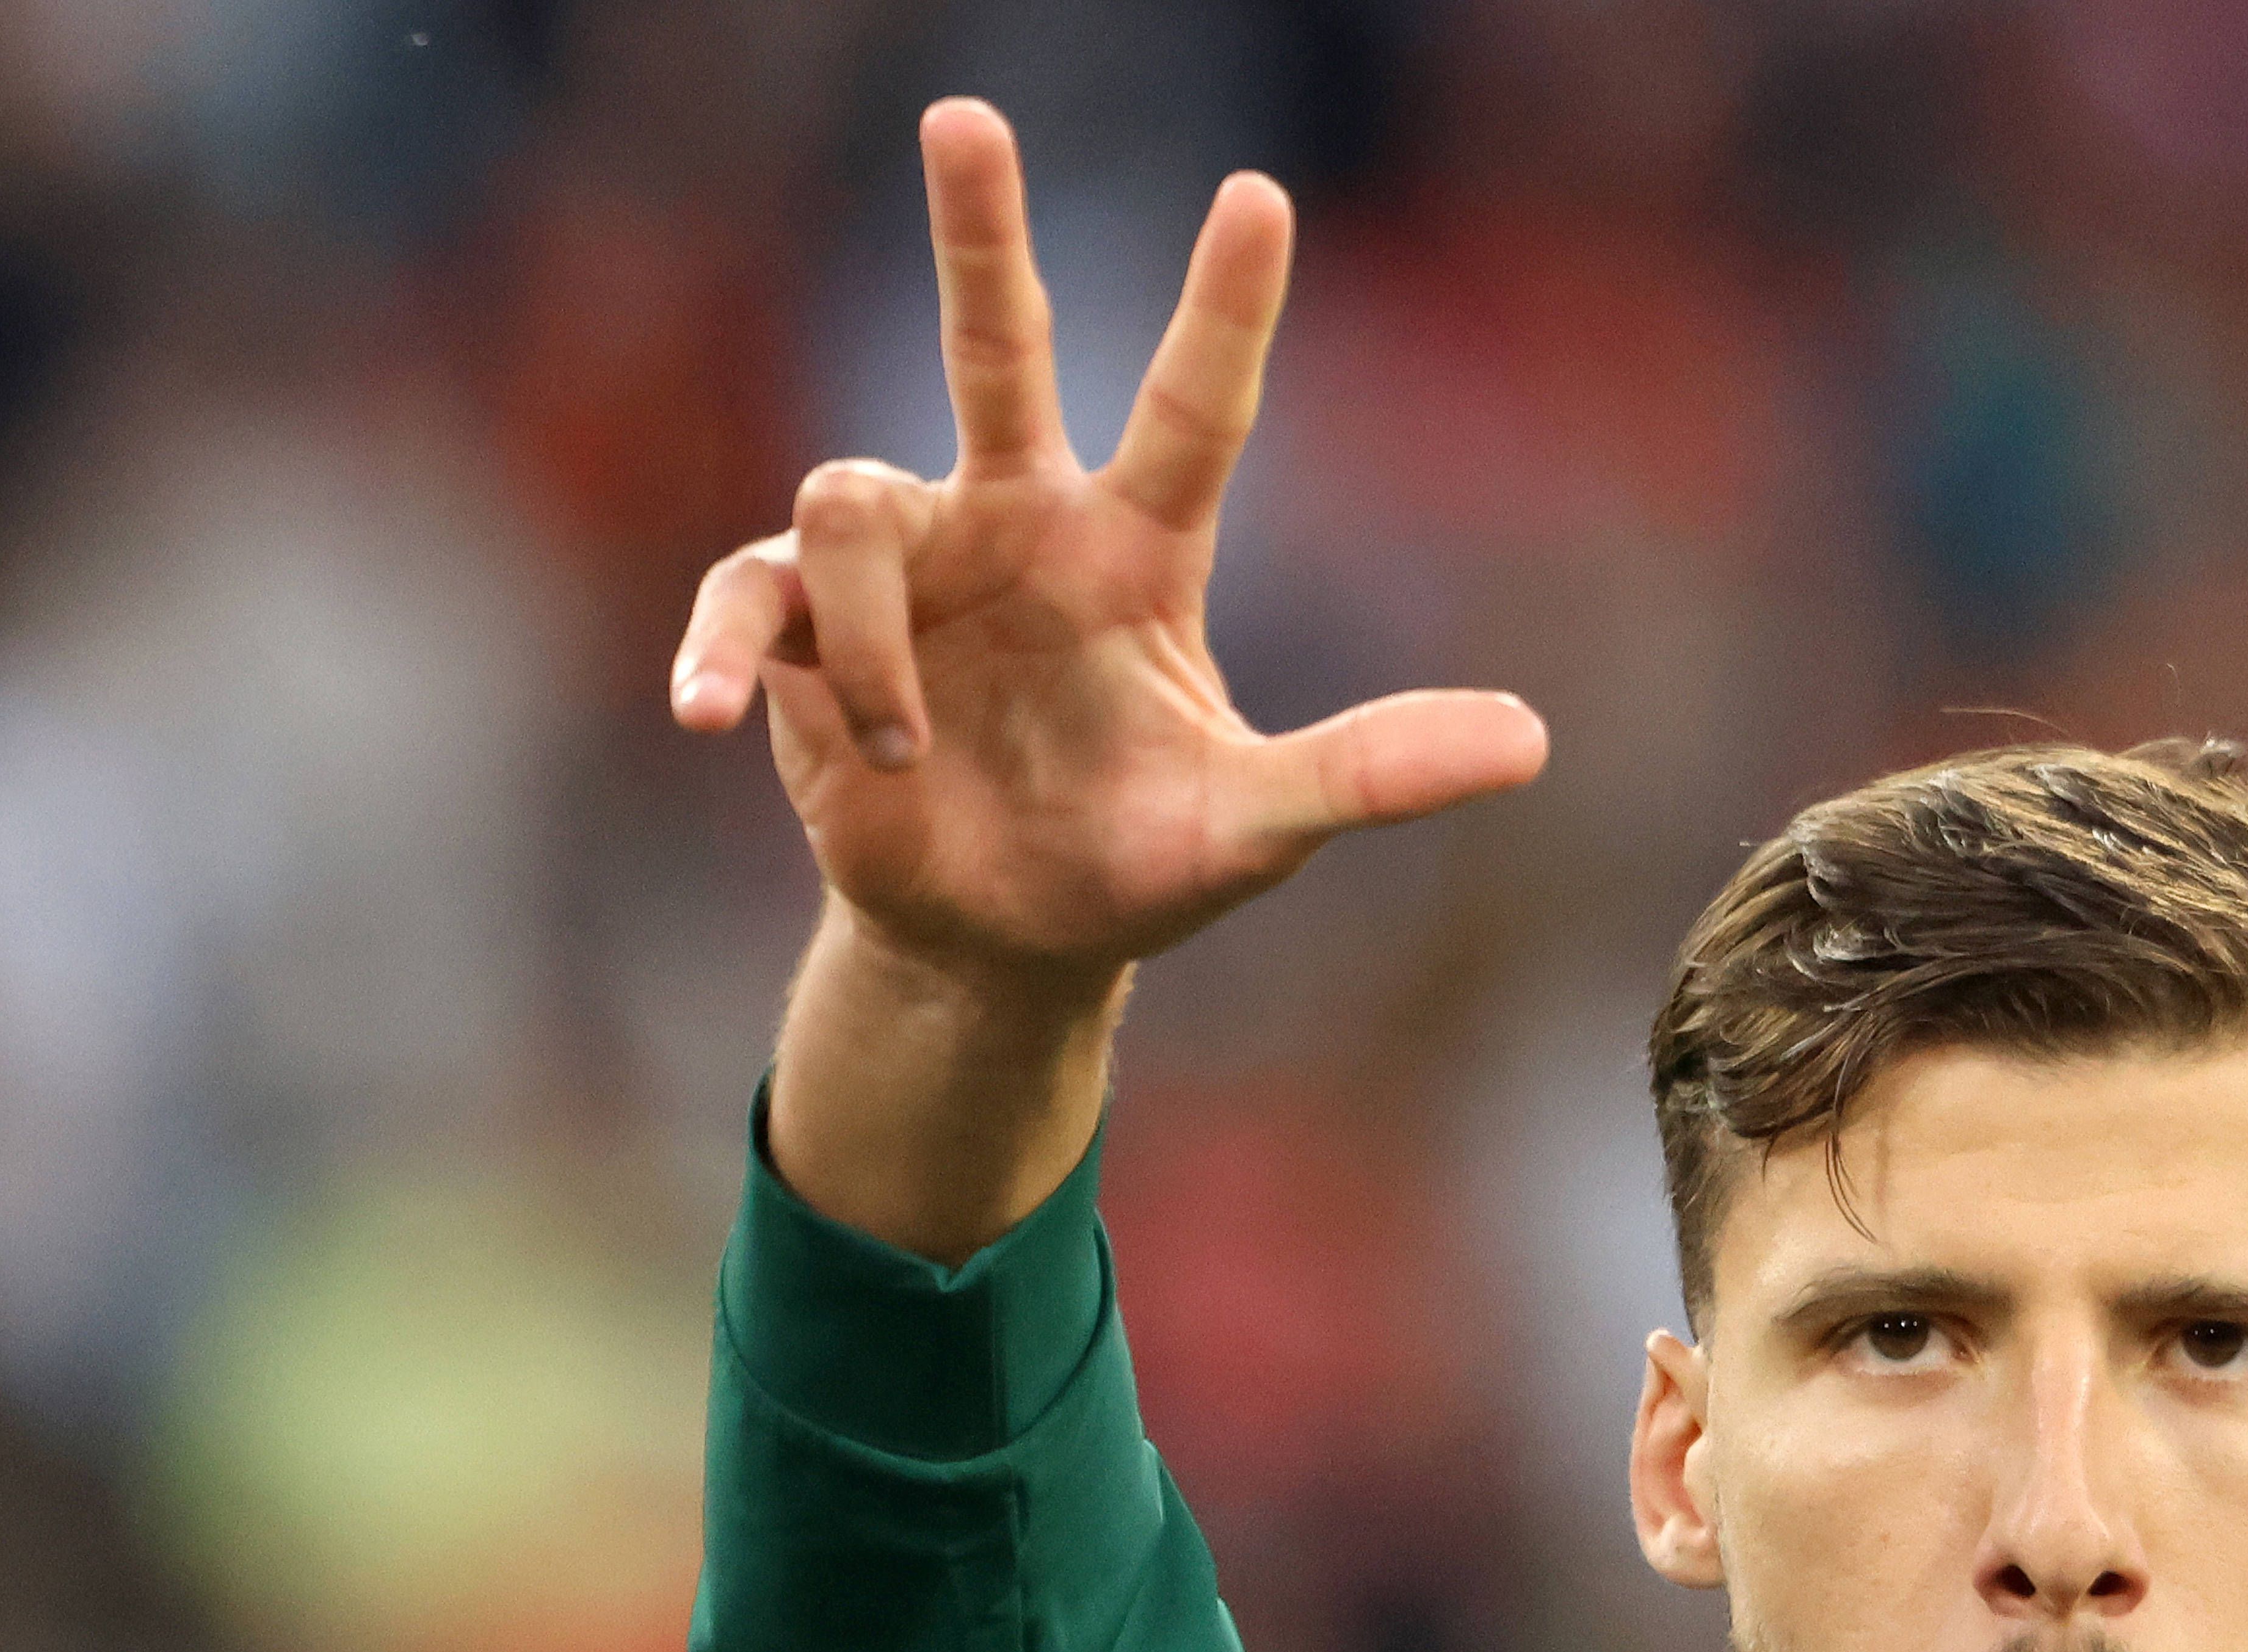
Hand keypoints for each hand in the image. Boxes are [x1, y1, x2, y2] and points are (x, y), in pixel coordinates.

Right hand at [669, 100, 1546, 987]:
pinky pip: (744, 598)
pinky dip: (727, 653)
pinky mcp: (799, 628)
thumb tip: (1533, 743)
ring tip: (910, 752)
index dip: (1223, 305)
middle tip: (966, 116)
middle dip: (977, 232)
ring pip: (850, 501)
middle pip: (995, 344)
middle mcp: (1012, 523)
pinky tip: (714, 717)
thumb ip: (1373, 773)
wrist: (1002, 940)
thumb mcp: (1255, 826)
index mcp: (1129, 551)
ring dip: (877, 644)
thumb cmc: (1131, 862)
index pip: (1192, 409)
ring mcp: (901, 566)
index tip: (1259, 194)